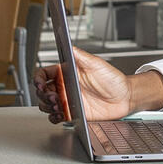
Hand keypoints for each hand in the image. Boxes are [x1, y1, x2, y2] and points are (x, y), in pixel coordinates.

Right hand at [33, 48, 152, 122]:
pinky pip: (56, 117)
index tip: (39, 82)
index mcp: (67, 73)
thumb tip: (68, 46)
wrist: (125, 98)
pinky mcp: (73, 114)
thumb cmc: (113, 79)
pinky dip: (54, 117)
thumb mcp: (96, 64)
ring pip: (46, 105)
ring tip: (57, 105)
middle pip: (42, 91)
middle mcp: (65, 87)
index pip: (44, 74)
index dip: (38, 78)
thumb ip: (80, 56)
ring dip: (47, 106)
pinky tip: (59, 115)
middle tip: (54, 96)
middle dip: (43, 94)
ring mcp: (68, 101)